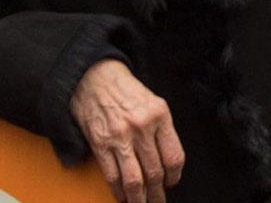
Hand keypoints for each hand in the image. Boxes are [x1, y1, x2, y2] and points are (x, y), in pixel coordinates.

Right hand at [68, 60, 183, 202]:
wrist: (96, 79)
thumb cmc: (125, 92)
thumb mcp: (153, 103)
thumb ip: (162, 130)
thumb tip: (167, 161)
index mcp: (160, 115)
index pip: (174, 156)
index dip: (174, 176)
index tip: (172, 183)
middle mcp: (142, 127)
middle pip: (155, 172)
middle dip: (157, 193)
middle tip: (158, 201)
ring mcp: (120, 138)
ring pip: (134, 180)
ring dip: (139, 199)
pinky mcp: (101, 145)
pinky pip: (113, 177)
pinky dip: (119, 192)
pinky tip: (123, 197)